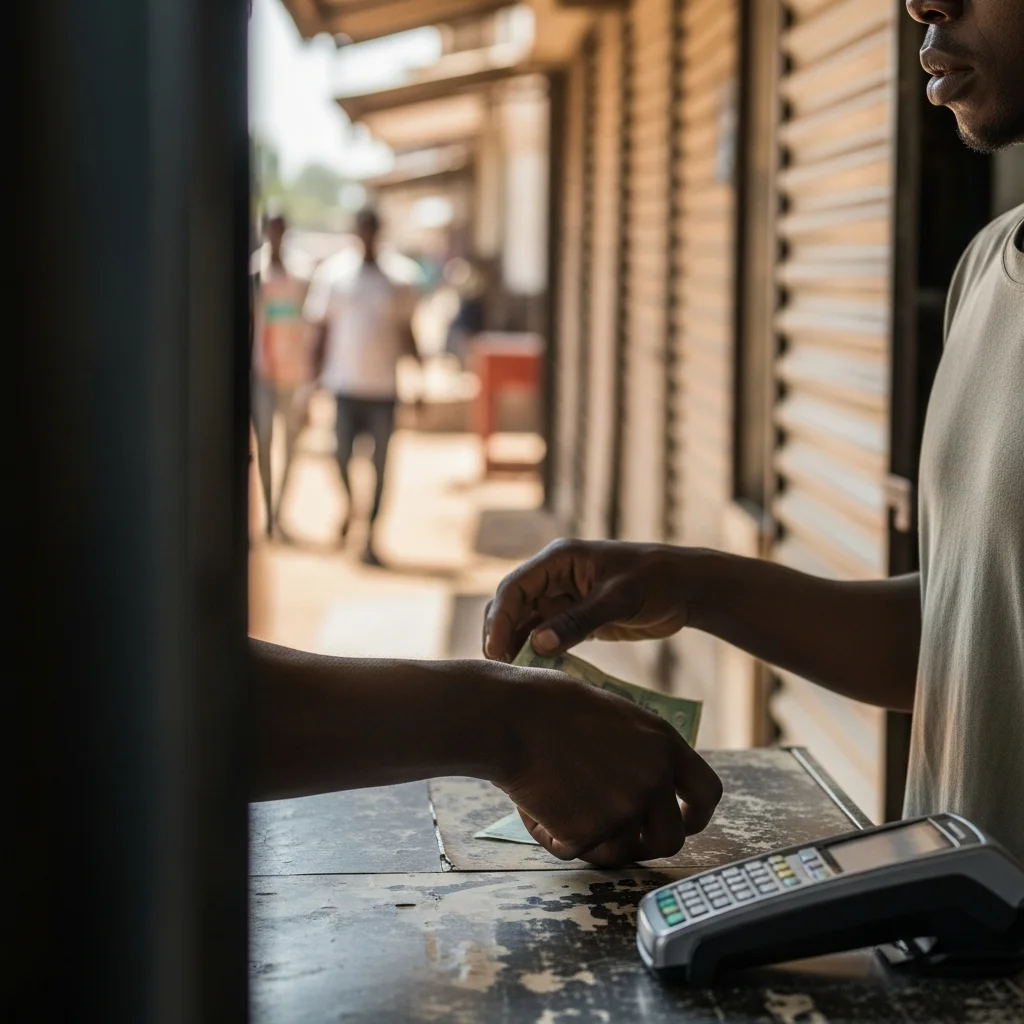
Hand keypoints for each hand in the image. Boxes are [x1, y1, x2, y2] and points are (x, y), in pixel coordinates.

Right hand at [484, 539, 701, 662]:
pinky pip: (546, 636)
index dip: (500, 619)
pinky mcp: (575, 618)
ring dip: (517, 646)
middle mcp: (554, 577)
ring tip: (514, 677)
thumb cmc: (656, 582)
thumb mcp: (619, 599)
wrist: (686, 589)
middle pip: (513, 605)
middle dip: (502, 634)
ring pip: (526, 623)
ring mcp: (563, 598)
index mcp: (559, 559)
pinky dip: (538, 653)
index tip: (495, 651)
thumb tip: (537, 646)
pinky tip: (535, 674)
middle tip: (501, 671)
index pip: (515, 587)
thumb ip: (578, 621)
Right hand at [494, 666, 721, 864]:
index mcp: (665, 744)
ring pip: (618, 854)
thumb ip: (641, 749)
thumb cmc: (548, 706)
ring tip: (559, 806)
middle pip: (670, 840)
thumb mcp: (615, 715)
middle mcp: (654, 779)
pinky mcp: (588, 832)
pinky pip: (573, 850)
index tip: (682, 822)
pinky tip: (534, 802)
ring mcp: (624, 809)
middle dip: (645, 846)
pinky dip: (552, 836)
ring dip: (592, 841)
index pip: (708, 792)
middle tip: (617, 837)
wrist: (509, 717)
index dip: (696, 815)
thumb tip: (651, 782)